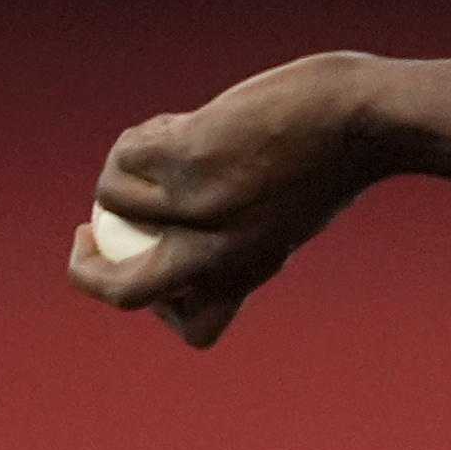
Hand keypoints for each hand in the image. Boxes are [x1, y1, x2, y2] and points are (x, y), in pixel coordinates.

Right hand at [66, 53, 390, 347]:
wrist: (365, 120)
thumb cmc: (333, 161)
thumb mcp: (288, 217)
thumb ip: (238, 235)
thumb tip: (175, 231)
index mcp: (248, 272)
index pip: (197, 329)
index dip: (165, 310)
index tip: (158, 271)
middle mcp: (217, 252)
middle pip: (122, 293)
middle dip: (85, 270)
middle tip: (90, 234)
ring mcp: (195, 207)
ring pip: (112, 201)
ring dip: (124, 171)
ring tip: (165, 146)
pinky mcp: (181, 159)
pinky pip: (126, 154)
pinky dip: (142, 136)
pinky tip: (180, 124)